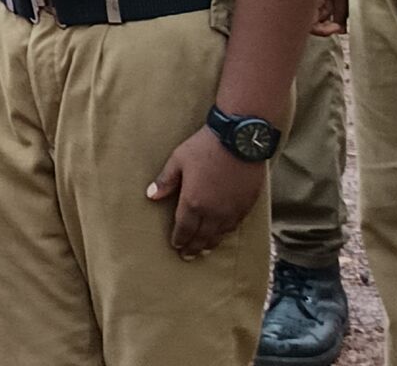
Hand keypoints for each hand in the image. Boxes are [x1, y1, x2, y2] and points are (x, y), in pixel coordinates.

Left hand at [146, 129, 262, 256]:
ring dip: (210, 244)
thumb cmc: (204, 148)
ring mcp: (231, 211)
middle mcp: (213, 212)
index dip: (179, 239)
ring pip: (219, 235)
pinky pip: (233, 226)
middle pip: (201, 236)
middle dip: (193, 247)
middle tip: (188, 255)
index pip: (184, 228)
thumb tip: (150, 196)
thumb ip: (165, 181)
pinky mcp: (245, 206)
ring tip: (203, 250)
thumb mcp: (178, 160)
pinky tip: (222, 234)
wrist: (239, 141)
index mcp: (193, 202)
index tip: (176, 246)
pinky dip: (225, 233)